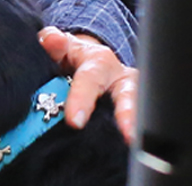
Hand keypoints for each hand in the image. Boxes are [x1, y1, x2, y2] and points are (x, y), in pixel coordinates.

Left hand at [38, 26, 137, 143]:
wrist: (91, 62)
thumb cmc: (73, 57)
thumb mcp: (62, 47)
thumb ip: (53, 42)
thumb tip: (51, 39)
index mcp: (99, 62)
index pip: (90, 79)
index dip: (82, 99)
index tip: (74, 121)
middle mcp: (121, 80)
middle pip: (128, 95)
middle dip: (128, 114)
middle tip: (129, 135)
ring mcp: (132, 98)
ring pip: (140, 109)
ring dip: (137, 126)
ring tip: (136, 144)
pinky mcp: (135, 113)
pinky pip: (136, 125)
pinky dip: (136, 136)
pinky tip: (131, 151)